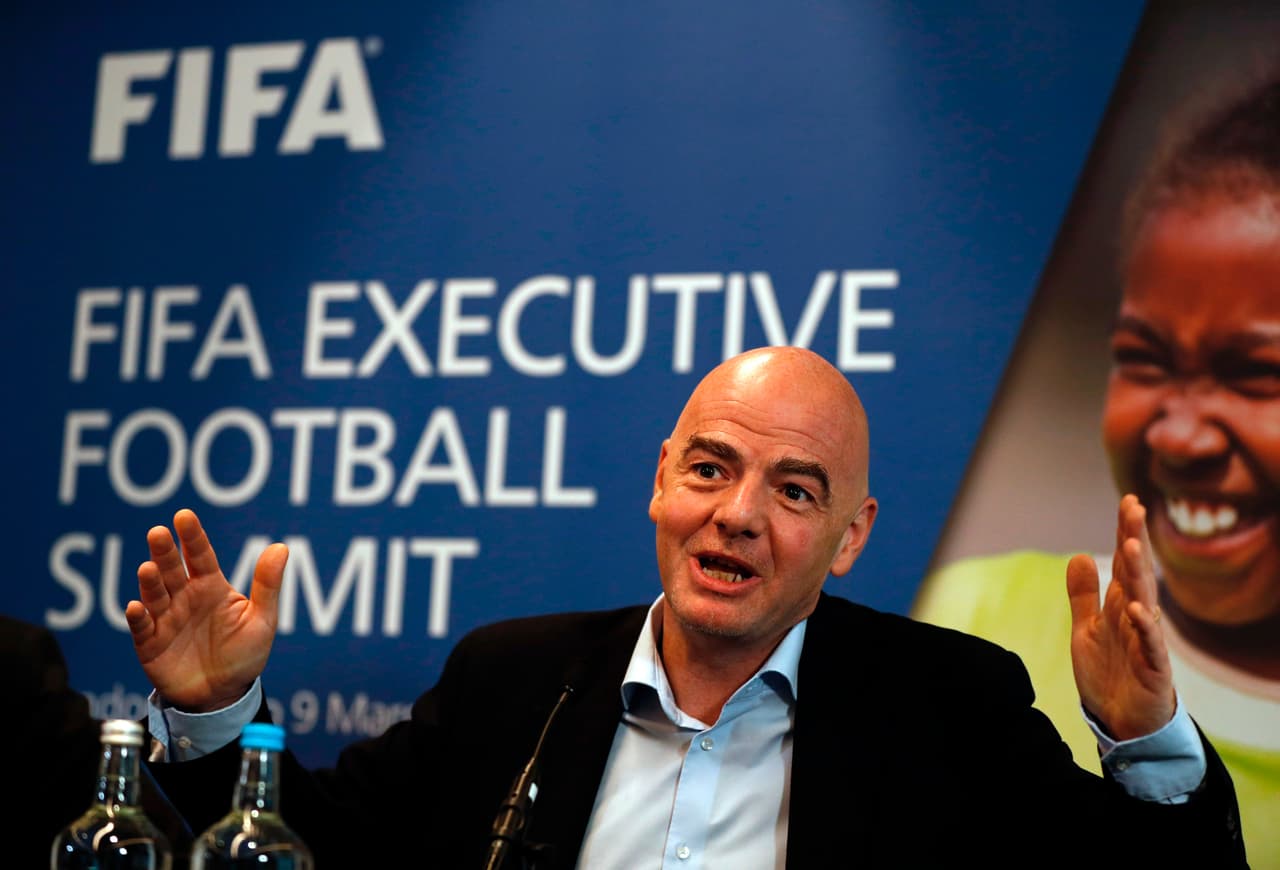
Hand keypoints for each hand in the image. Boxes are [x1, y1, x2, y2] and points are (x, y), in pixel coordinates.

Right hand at [125, 509, 287, 712]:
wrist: (225, 696)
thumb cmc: (244, 654)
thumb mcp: (262, 620)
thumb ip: (267, 585)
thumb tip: (281, 546)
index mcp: (211, 587)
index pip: (200, 556)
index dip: (193, 537)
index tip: (184, 516)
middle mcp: (185, 598)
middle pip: (173, 569)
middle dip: (165, 552)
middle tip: (159, 533)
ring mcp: (166, 619)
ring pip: (155, 594)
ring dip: (150, 582)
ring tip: (149, 568)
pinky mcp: (151, 644)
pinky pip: (142, 628)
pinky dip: (138, 618)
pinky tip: (137, 608)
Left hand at [1066, 494, 1174, 739]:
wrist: (1121, 723)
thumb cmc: (1109, 674)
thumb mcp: (1086, 629)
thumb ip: (1083, 595)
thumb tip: (1081, 555)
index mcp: (1121, 606)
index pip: (1125, 563)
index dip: (1125, 533)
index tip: (1128, 501)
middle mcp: (1137, 618)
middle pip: (1137, 573)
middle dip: (1134, 540)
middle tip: (1134, 507)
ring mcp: (1146, 642)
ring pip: (1144, 601)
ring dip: (1138, 574)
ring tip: (1132, 545)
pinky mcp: (1152, 669)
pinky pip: (1150, 645)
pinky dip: (1144, 626)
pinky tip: (1138, 608)